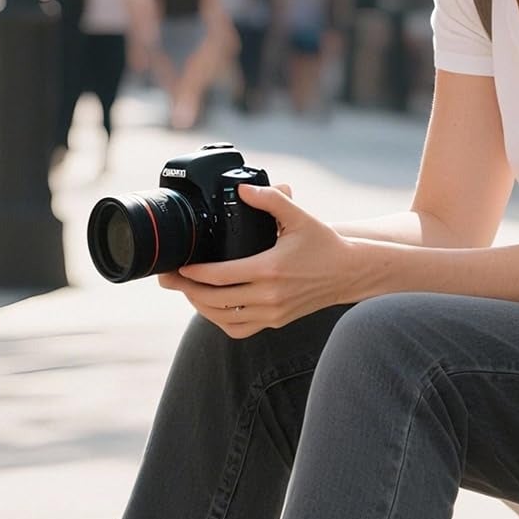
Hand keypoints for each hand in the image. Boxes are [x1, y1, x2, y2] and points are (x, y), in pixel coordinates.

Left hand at [159, 183, 357, 338]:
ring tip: (186, 290)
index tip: (179, 264)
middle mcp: (269, 296)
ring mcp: (272, 313)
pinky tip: (211, 307)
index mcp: (270, 269)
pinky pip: (239, 330)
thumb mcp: (299, 217)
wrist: (349, 272)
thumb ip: (271, 199)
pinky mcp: (276, 322)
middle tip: (169, 278)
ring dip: (200, 306)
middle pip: (214, 300)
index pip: (220, 276)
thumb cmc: (324, 243)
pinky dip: (220, 321)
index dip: (194, 272)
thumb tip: (243, 188)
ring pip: (223, 318)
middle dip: (186, 289)